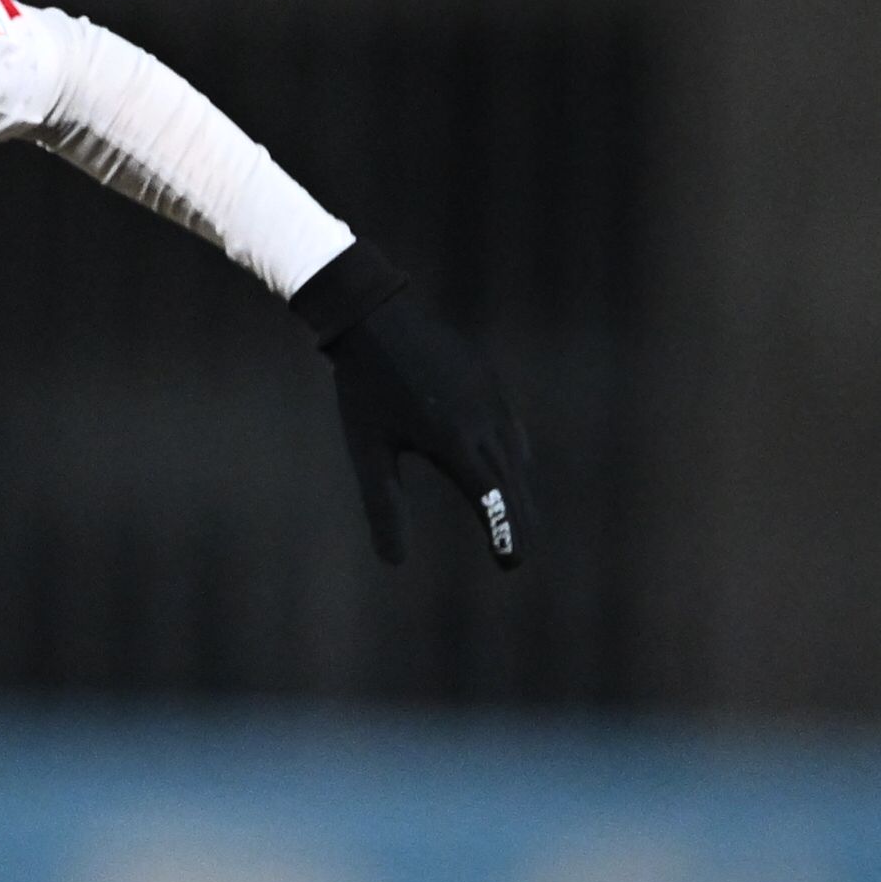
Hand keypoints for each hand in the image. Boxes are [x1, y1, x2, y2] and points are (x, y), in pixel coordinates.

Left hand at [293, 240, 536, 568]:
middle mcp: (481, 420)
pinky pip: (511, 427)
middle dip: (518, 521)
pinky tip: (508, 469)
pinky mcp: (490, 381)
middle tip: (518, 556)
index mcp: (452, 440)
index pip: (492, 499)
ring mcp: (490, 397)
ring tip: (515, 520)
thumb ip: (384, 505)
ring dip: (517, 490)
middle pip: (511, 483)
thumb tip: (394, 562)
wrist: (374, 317)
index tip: (511, 563)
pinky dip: (513, 456)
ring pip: (515, 455)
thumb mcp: (368, 451)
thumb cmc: (363, 389)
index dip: (506, 534)